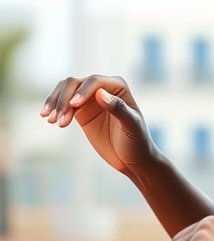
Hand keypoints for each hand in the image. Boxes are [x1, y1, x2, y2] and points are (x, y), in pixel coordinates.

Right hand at [40, 75, 154, 173]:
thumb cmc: (137, 141)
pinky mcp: (81, 111)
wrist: (132, 159)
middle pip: (75, 83)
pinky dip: (55, 110)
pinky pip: (64, 104)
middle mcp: (103, 88)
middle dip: (64, 98)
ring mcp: (90, 99)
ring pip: (66, 91)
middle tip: (57, 119)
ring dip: (56, 103)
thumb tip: (100, 93)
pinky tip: (50, 120)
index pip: (95, 81)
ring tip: (51, 121)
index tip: (73, 106)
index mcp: (118, 86)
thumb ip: (118, 109)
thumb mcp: (131, 126)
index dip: (82, 91)